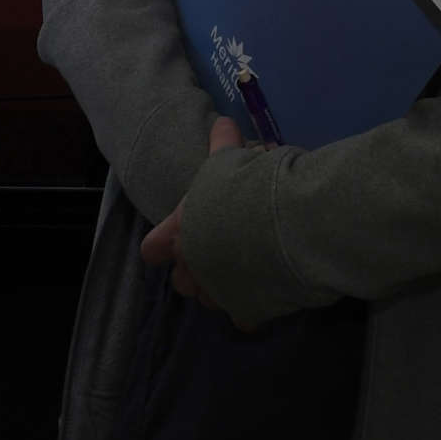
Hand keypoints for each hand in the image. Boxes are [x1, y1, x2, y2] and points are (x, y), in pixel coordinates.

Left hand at [134, 119, 255, 328]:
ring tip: (243, 272)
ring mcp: (219, 295)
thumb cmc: (251, 189)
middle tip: (217, 252)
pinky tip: (268, 293)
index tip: (171, 241)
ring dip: (221, 289)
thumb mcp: (231, 160)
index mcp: (180, 234)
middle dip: (195, 270)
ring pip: (210, 301)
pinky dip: (254, 308)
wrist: (288, 225)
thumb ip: (223, 147)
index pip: (153, 248)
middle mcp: (193, 269)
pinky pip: (246, 317)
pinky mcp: (248, 312)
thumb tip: (223, 122)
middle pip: (182, 281)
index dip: (162, 244)